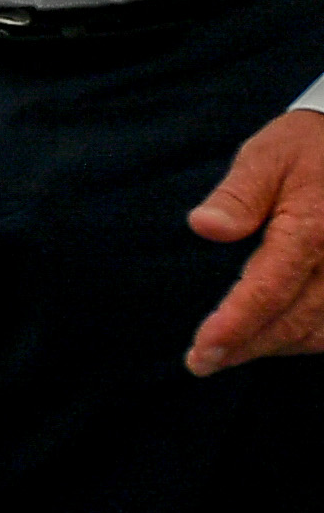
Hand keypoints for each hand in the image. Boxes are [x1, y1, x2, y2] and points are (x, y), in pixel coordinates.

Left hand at [184, 108, 323, 373]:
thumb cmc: (305, 149)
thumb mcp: (266, 158)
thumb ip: (237, 196)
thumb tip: (204, 227)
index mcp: (311, 229)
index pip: (268, 290)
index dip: (234, 326)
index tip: (202, 352)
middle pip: (293, 321)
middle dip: (246, 346)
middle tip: (201, 363)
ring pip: (319, 331)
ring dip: (275, 346)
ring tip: (228, 353)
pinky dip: (307, 338)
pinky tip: (274, 339)